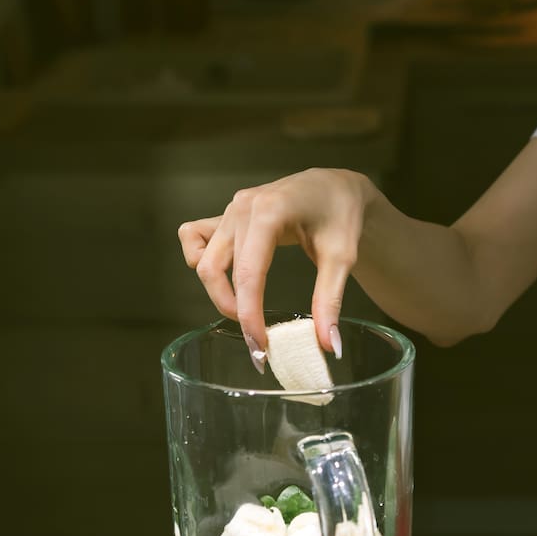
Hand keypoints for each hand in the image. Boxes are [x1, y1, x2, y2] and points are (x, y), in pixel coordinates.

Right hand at [177, 168, 373, 361]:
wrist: (336, 188)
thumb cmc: (341, 216)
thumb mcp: (342, 258)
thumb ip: (330, 301)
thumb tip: (329, 345)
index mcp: (270, 211)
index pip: (249, 273)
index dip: (249, 315)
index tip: (259, 347)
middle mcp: (242, 207)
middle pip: (216, 269)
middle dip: (232, 309)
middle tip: (256, 339)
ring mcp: (231, 209)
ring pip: (202, 259)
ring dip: (218, 292)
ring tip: (246, 312)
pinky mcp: (226, 214)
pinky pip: (194, 237)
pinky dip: (200, 260)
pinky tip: (226, 276)